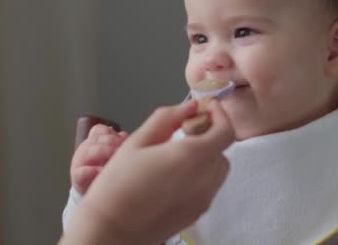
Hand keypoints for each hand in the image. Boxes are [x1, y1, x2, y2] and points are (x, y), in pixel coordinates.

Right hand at [60, 99, 233, 244]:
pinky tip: (175, 175)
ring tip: (178, 154)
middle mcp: (204, 178)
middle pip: (222, 149)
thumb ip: (167, 118)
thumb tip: (190, 106)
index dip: (221, 115)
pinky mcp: (198, 212)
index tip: (208, 108)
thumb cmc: (117, 186)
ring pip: (218, 169)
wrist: (111, 230)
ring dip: (207, 155)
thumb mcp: (138, 141)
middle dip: (210, 135)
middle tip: (186, 130)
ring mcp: (204, 198)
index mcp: (192, 156)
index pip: (226, 131)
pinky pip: (210, 186)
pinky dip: (201, 174)